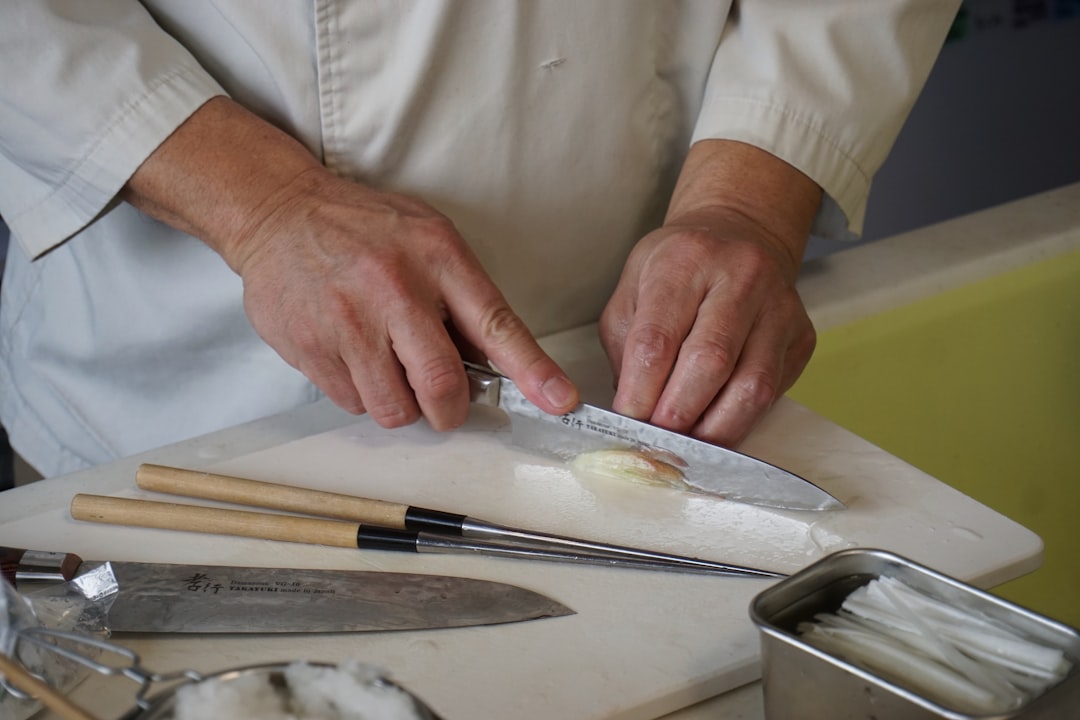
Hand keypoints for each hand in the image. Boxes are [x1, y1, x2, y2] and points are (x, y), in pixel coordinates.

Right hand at [123, 98, 578, 429]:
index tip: (560, 401)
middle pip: (441, 386)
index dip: (533, 371)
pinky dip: (362, 393)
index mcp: (437, 258)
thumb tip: (499, 364)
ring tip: (389, 368)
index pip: (496, 324)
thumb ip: (463, 297)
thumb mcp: (429, 239)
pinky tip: (353, 355)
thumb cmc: (365, 228)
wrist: (280, 212)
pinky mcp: (310, 347)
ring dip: (402, 404)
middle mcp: (394, 290)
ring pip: (394, 408)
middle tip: (444, 401)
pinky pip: (352, 403)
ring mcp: (347, 322)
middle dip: (450, 410)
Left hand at [599, 140, 819, 446]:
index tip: (627, 422)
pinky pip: (773, 393)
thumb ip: (628, 347)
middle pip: (709, 364)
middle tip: (655, 441)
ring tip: (686, 445)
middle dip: (677, 415)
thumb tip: (632, 411)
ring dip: (714, 429)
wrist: (740, 234)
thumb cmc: (678, 268)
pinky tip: (716, 426)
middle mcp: (740, 277)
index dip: (640, 392)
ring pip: (751, 386)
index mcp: (686, 260)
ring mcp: (779, 306)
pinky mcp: (801, 335)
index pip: (657, 340)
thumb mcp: (633, 288)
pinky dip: (741, 421)